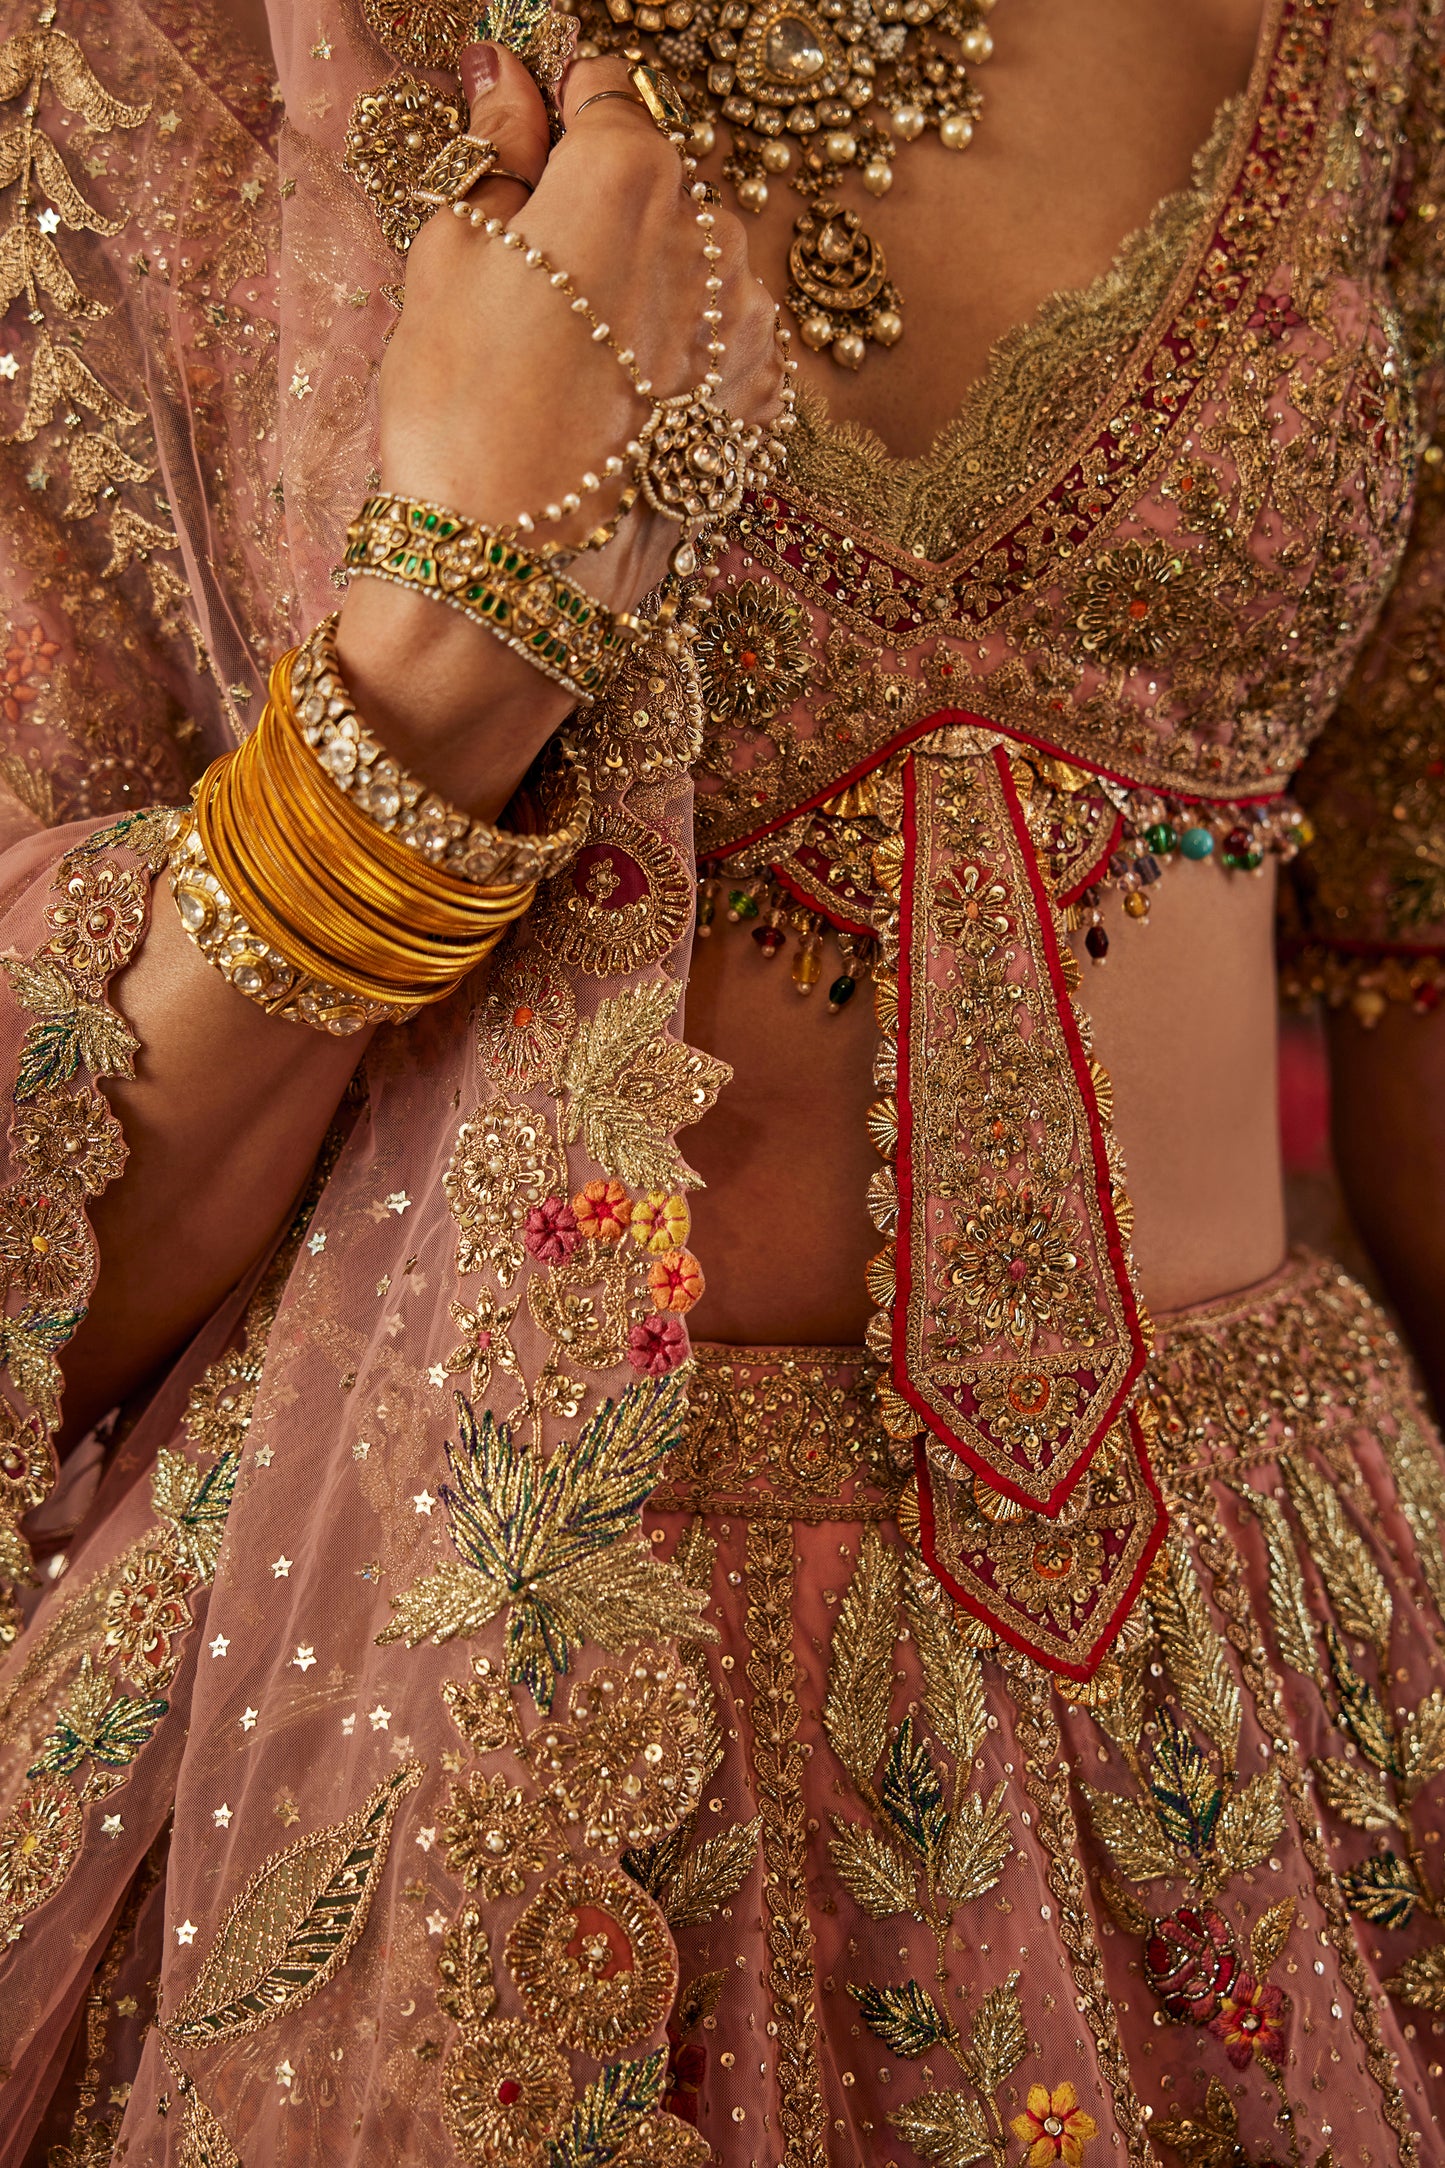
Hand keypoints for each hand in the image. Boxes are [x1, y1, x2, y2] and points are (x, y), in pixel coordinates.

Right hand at [336, 42, 782, 816]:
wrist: (522, 577)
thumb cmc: (464, 417)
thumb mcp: (449, 257)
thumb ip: (494, 151)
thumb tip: (507, 77)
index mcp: (632, 171)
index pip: (605, 87)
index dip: (554, 111)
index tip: (520, 143)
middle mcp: (714, 235)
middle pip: (656, 180)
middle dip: (597, 207)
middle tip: (527, 283)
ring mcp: (748, 327)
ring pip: (690, 266)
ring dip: (641, 284)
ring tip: (568, 362)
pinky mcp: (756, 404)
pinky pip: (715, 344)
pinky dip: (673, 354)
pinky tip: (614, 402)